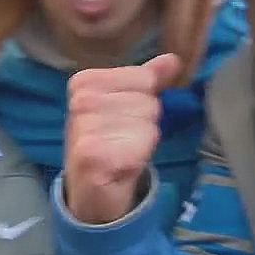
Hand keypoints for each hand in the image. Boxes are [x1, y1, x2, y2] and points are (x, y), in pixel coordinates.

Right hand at [64, 53, 183, 224]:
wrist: (90, 194)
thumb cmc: (107, 143)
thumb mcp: (124, 105)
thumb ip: (147, 80)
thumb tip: (173, 59)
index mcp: (84, 81)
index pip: (144, 77)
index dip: (142, 100)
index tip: (122, 119)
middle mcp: (81, 101)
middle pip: (148, 99)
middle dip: (144, 122)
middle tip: (122, 139)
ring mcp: (85, 127)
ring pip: (148, 121)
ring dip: (142, 141)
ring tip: (121, 151)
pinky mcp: (94, 154)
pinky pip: (142, 144)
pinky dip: (139, 158)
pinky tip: (121, 166)